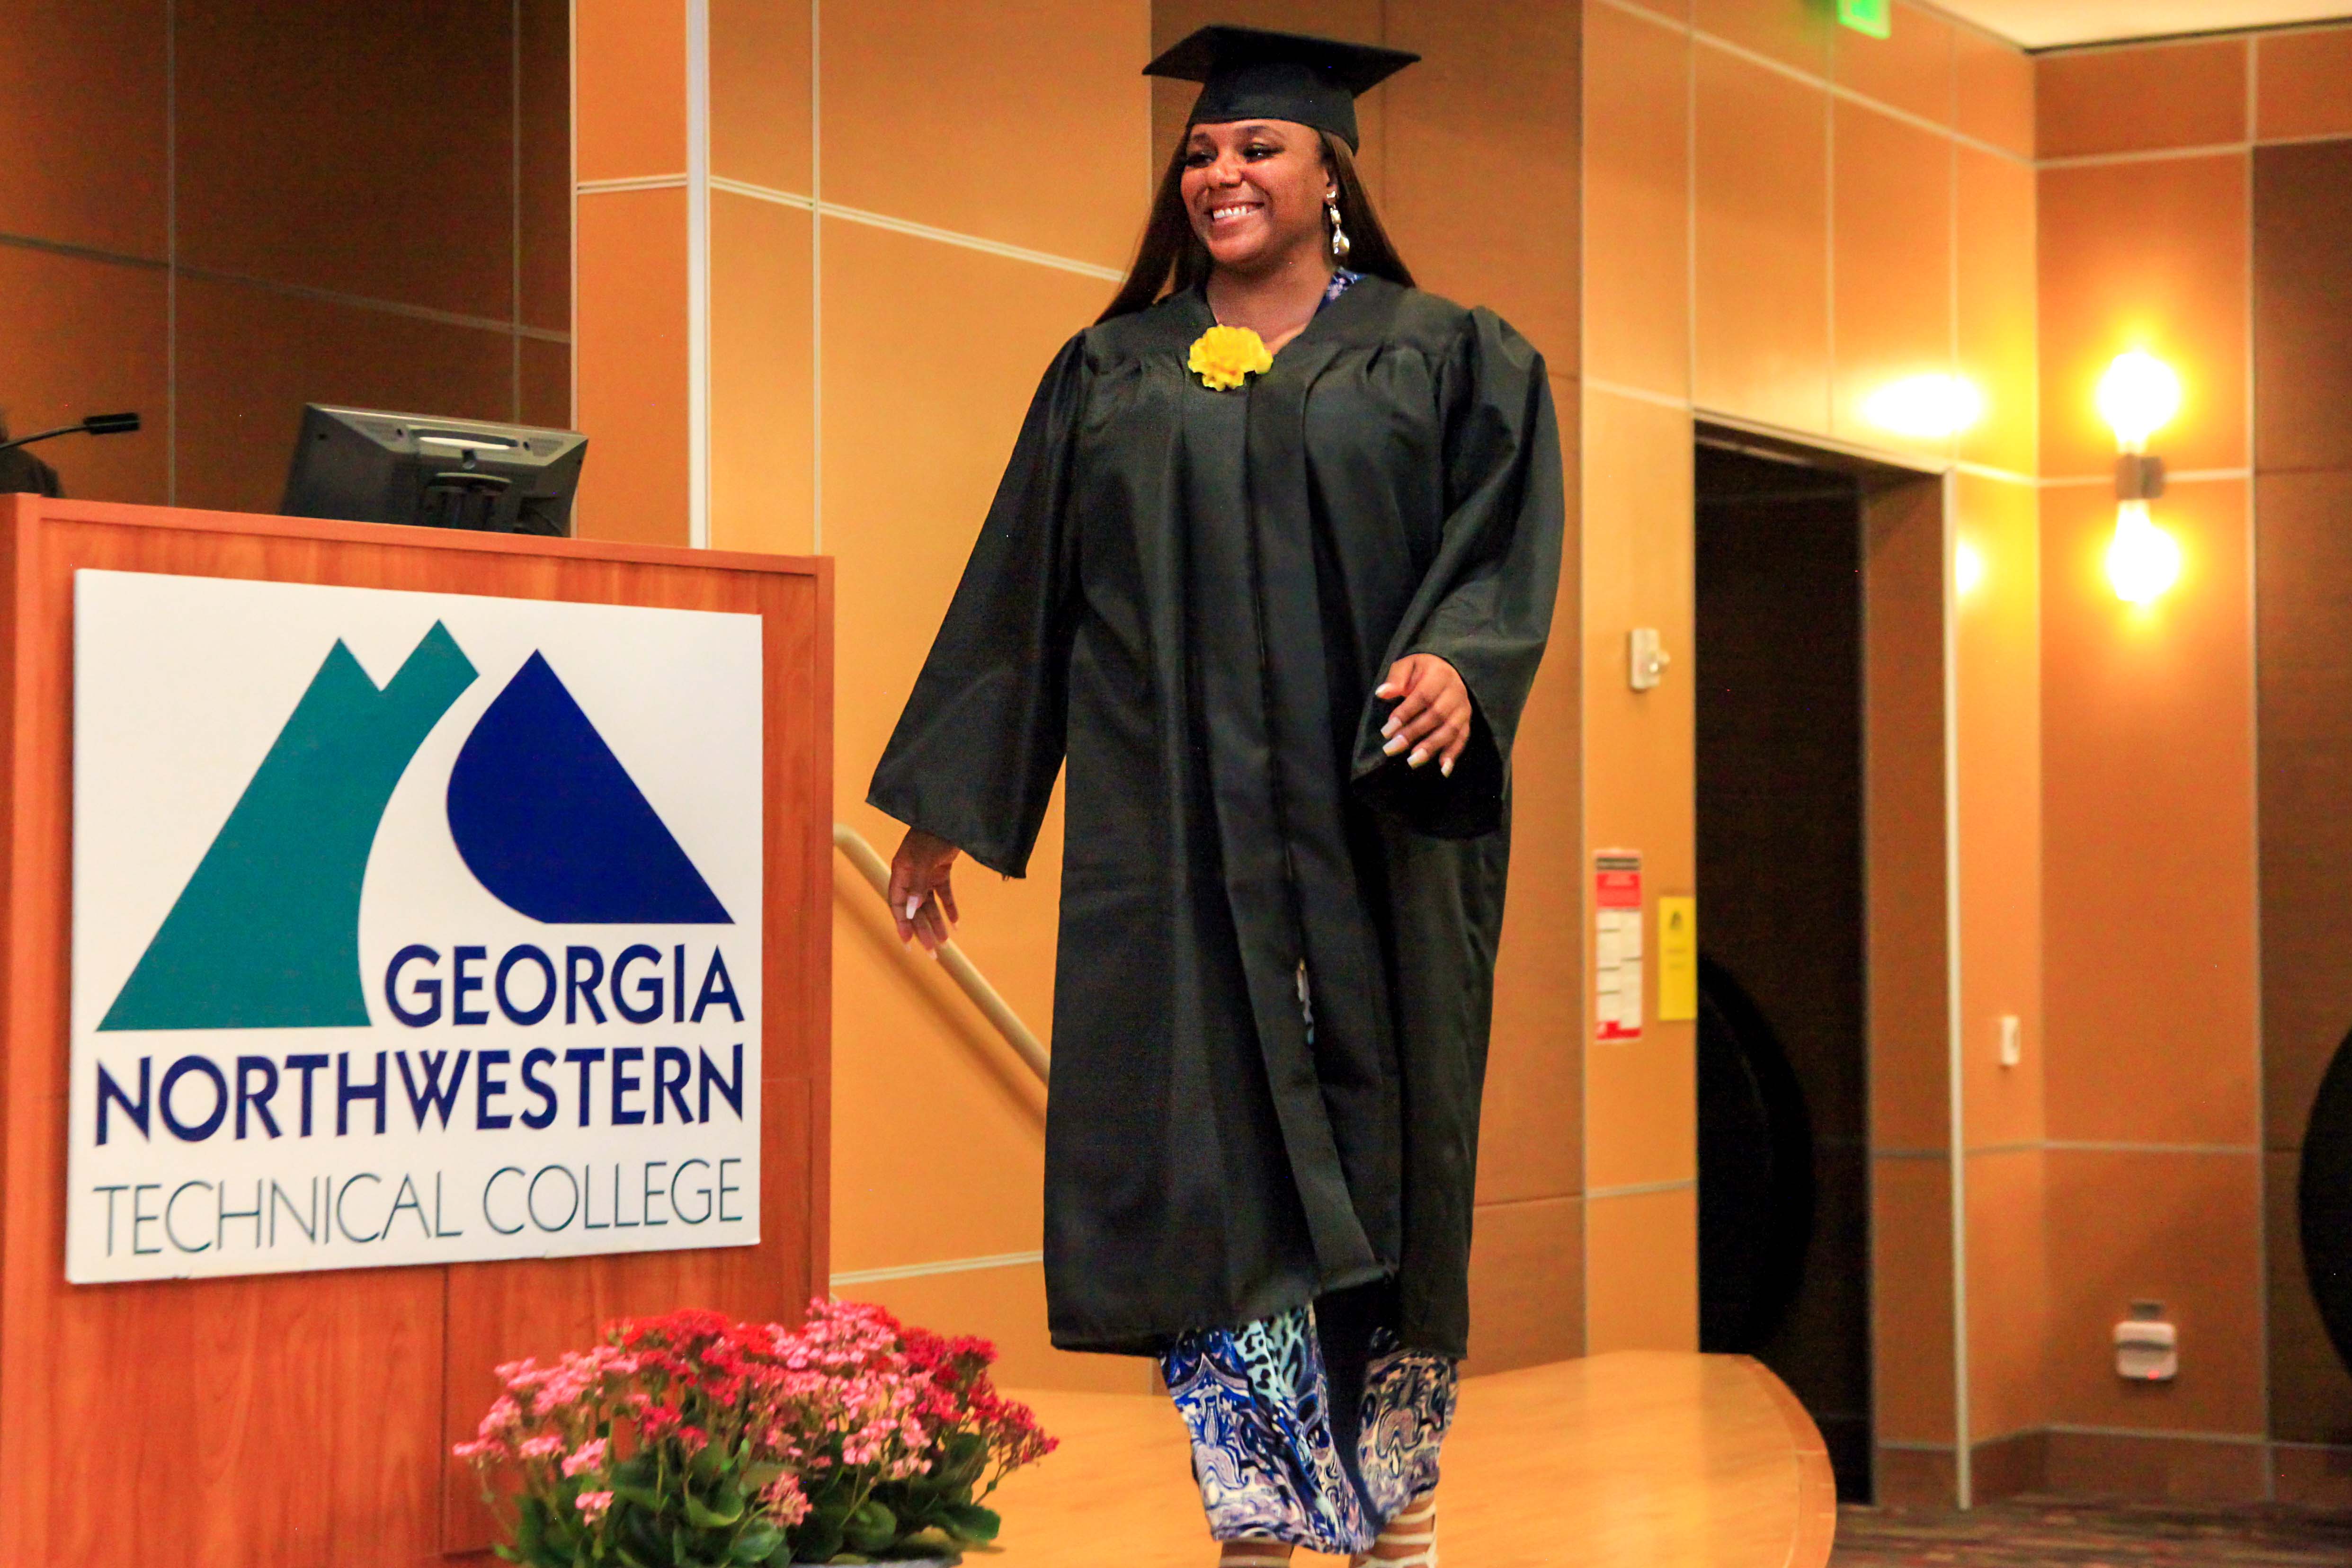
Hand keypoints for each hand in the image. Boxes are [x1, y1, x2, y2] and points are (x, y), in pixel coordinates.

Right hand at [887, 828, 960, 953]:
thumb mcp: (923, 859)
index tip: (908, 944)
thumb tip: (910, 910)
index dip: (902, 925)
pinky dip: (949, 907)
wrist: (950, 815)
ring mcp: (926, 873)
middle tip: (932, 953)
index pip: (897, 905)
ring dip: (937, 923)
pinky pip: (944, 894)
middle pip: (914, 909)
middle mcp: (911, 876)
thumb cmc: (932, 834)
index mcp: (900, 873)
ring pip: (929, 905)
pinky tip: (956, 923)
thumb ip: (917, 884)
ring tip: (945, 943)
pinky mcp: (940, 870)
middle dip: (922, 931)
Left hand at [1375, 654, 1471, 776]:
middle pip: (1436, 716)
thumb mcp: (1407, 666)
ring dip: (1431, 747)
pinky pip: (1463, 738)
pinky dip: (1453, 754)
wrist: (1448, 670)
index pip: (1422, 696)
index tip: (1386, 731)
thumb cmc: (1422, 671)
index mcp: (1439, 675)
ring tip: (1412, 761)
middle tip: (1391, 749)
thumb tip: (1382, 693)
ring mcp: (1463, 708)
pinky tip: (1443, 769)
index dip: (1404, 714)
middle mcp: (1455, 692)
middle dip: (1413, 734)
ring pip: (1451, 730)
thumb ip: (1396, 678)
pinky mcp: (1467, 721)